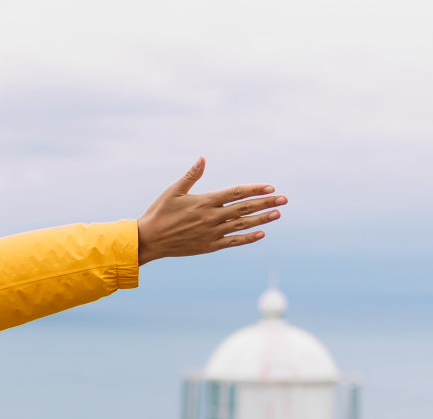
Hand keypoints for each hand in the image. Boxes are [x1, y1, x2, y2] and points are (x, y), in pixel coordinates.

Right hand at [137, 157, 284, 264]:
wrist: (148, 240)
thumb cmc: (158, 213)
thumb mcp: (172, 191)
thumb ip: (191, 175)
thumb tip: (203, 158)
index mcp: (204, 201)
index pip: (236, 193)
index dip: (255, 189)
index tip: (270, 187)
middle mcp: (211, 217)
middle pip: (244, 208)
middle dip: (266, 202)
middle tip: (284, 198)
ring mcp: (211, 233)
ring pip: (242, 225)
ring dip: (262, 219)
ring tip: (278, 213)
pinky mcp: (208, 246)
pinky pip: (232, 241)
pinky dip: (247, 238)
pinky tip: (261, 233)